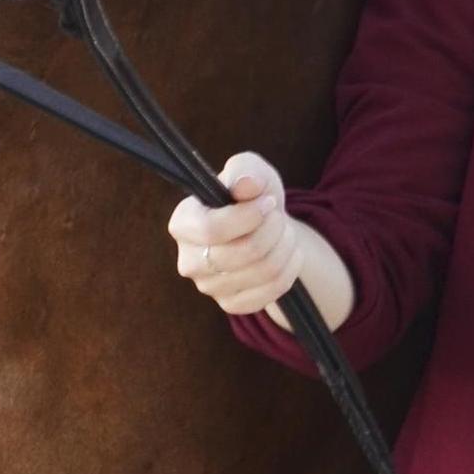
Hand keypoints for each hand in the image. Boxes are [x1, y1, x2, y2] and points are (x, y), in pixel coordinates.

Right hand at [168, 152, 305, 321]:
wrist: (265, 228)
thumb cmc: (252, 195)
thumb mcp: (251, 170)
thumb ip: (246, 170)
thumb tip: (245, 184)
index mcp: (183, 223)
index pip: (212, 229)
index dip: (249, 216)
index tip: (268, 202)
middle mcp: (189, 259)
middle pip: (243, 252)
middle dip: (273, 229)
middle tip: (279, 217)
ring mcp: (208, 286)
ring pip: (262, 271)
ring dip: (285, 246)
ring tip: (286, 232)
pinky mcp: (231, 304)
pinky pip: (271, 291)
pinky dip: (290, 269)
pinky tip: (290, 253)